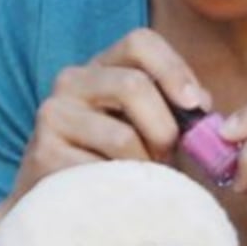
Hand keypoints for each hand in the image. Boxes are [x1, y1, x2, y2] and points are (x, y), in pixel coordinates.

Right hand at [18, 26, 209, 187]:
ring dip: (145, 165)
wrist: (62, 204)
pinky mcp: (44, 153)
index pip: (140, 42)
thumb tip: (202, 105)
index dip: (174, 69)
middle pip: (134, 86)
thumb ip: (177, 109)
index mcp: (101, 67)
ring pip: (123, 137)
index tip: (196, 105)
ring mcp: (53, 115)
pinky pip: (102, 171)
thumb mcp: (147, 126)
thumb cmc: (116, 161)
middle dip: (165, 128)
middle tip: (168, 157)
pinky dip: (123, 187)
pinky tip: (118, 193)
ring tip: (141, 179)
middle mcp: (71, 81)